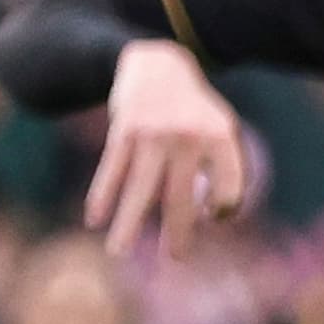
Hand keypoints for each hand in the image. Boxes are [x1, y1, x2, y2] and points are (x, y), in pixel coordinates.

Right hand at [86, 41, 249, 257]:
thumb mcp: (222, 129)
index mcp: (220, 138)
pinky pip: (111, 170)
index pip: (228, 187)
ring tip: (118, 254)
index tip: (210, 216)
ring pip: (140, 189)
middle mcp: (187, 137)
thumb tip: (208, 215)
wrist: (157, 64)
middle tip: (177, 258)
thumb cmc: (195, 109)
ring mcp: (152, 135)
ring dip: (128, 224)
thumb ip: (224, 168)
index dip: (224, 207)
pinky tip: (94, 219)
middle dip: (178, 231)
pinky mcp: (123, 131)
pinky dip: (102, 196)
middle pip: (181, 196)